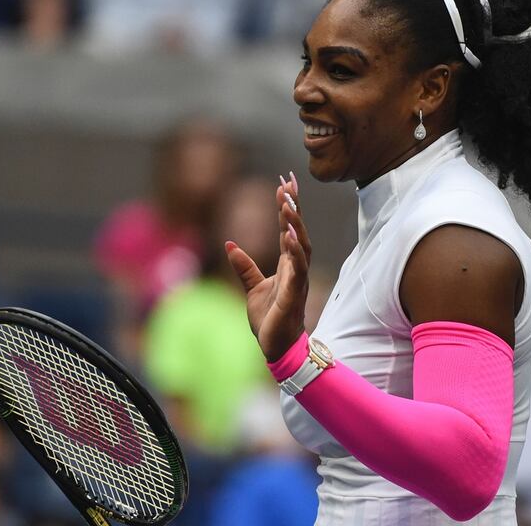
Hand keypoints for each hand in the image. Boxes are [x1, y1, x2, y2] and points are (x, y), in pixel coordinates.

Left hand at [226, 173, 311, 361]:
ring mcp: (297, 280)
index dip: (286, 207)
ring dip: (294, 224)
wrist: (276, 348)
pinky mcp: (293, 294)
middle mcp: (295, 268)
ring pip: (300, 246)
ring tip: (288, 203)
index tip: (284, 184)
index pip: (286, 230)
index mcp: (287, 265)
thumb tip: (230, 243)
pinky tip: (288, 234)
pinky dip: (294, 251)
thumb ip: (244, 266)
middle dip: (293, 207)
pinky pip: (297, 269)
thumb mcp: (252, 287)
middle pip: (297, 231)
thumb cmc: (270, 319)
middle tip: (288, 183)